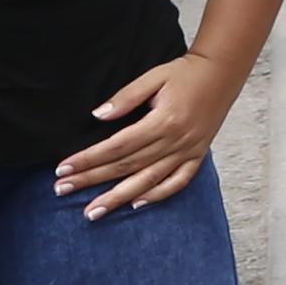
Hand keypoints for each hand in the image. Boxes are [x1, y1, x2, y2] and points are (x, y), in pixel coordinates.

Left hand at [56, 50, 245, 219]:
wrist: (223, 72)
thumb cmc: (186, 72)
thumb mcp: (153, 77)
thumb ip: (126, 97)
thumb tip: (98, 116)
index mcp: (162, 121)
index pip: (116, 146)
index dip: (88, 159)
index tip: (63, 168)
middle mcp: (174, 141)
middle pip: (125, 166)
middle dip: (92, 180)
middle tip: (62, 191)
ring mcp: (188, 151)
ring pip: (147, 181)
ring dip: (118, 198)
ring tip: (92, 212)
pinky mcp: (197, 155)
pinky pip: (178, 182)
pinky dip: (158, 195)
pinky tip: (136, 204)